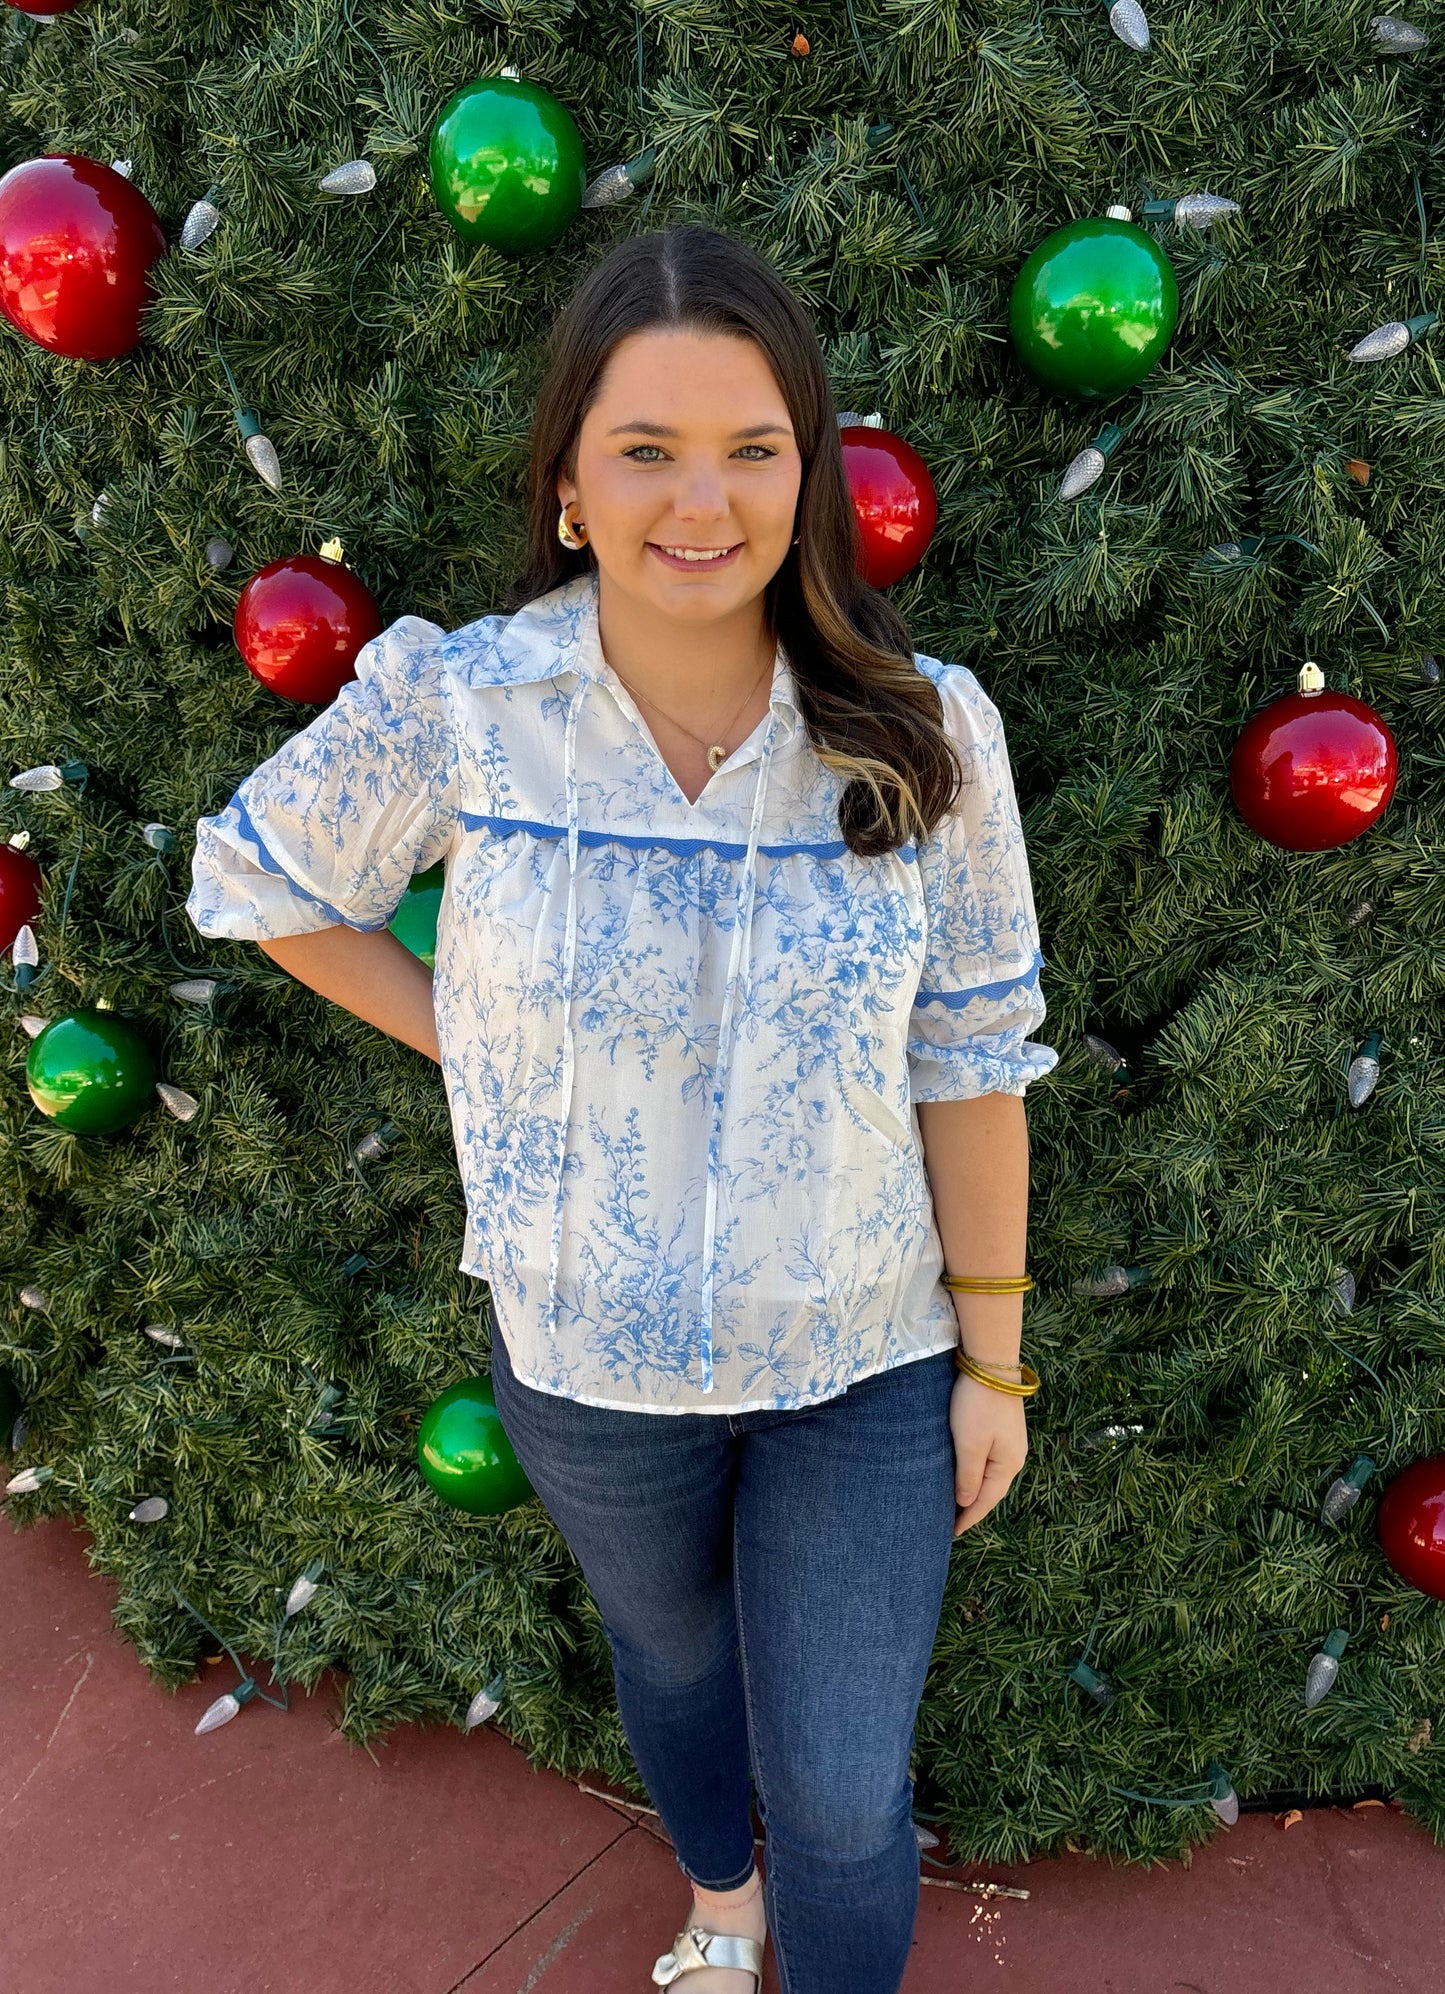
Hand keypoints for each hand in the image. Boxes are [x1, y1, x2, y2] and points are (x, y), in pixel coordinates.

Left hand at [949, 1372, 1028, 1535]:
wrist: (991, 1364)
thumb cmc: (977, 1406)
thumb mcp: (970, 1444)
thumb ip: (968, 1476)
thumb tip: (966, 1503)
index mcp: (1008, 1465)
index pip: (986, 1501)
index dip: (968, 1518)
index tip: (951, 1533)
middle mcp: (1014, 1457)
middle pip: (991, 1491)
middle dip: (972, 1508)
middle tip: (951, 1524)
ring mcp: (1011, 1443)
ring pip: (991, 1477)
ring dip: (975, 1491)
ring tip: (956, 1505)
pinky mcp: (1003, 1429)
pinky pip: (989, 1462)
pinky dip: (977, 1475)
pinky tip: (967, 1476)